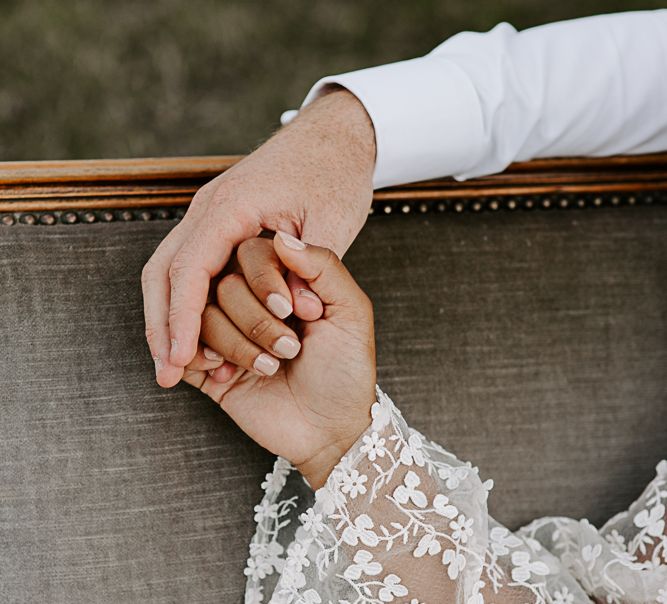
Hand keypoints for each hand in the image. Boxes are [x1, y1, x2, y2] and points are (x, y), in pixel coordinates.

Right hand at [142, 88, 375, 387]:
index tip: (181, 358)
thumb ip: (315, 267)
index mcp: (232, 206)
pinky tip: (195, 338)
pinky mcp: (219, 229)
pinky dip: (186, 305)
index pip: (191, 268)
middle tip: (166, 372)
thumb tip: (294, 310)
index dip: (182, 317)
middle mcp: (210, 211)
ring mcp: (211, 219)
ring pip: (168, 272)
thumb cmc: (335, 174)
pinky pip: (189, 269)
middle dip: (162, 325)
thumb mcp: (335, 220)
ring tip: (174, 367)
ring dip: (167, 319)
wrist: (335, 137)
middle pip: (164, 271)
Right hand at [182, 232, 375, 489]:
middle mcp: (247, 297)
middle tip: (291, 349)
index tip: (298, 313)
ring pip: (198, 315)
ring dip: (237, 345)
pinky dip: (202, 360)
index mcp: (281, 276)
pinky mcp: (206, 364)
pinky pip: (183, 349)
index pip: (247, 252)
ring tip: (270, 367)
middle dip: (255, 320)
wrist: (333, 428)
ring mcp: (223, 329)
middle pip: (216, 281)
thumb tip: (284, 239)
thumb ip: (324, 266)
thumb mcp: (351, 311)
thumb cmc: (347, 369)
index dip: (265, 281)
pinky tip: (229, 375)